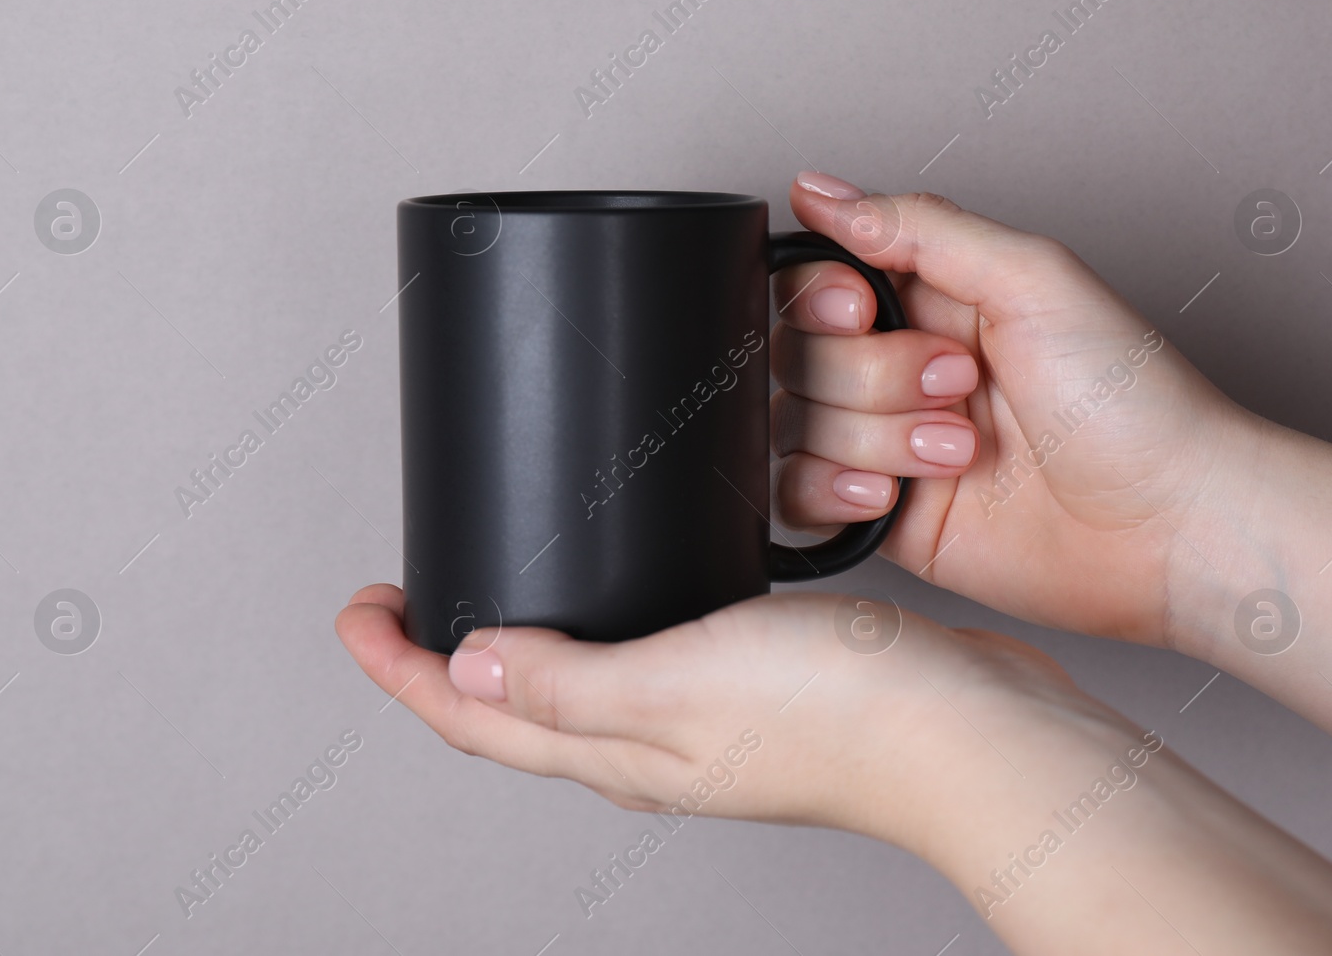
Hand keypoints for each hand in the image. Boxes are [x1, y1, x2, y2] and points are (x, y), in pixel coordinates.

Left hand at [337, 585, 1331, 954]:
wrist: (974, 731)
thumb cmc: (846, 717)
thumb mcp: (680, 683)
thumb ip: (567, 680)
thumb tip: (463, 671)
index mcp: (617, 750)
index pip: (469, 716)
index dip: (396, 666)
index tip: (358, 606)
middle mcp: (649, 744)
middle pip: (509, 707)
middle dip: (441, 655)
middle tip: (404, 597)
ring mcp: (700, 718)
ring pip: (575, 678)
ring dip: (521, 635)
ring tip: (494, 584)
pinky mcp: (750, 683)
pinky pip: (646, 652)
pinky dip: (603, 618)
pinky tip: (622, 581)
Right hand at [773, 172, 1258, 647]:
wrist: (1168, 525)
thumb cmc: (1132, 401)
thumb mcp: (1031, 278)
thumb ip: (917, 227)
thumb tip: (820, 190)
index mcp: (934, 299)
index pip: (815, 280)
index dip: (822, 297)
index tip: (865, 309)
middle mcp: (903, 367)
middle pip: (801, 355)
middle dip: (877, 376)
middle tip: (961, 386)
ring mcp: (890, 444)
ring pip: (799, 424)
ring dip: (877, 439)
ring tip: (962, 451)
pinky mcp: (885, 517)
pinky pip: (798, 495)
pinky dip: (834, 492)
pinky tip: (897, 495)